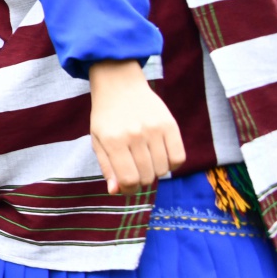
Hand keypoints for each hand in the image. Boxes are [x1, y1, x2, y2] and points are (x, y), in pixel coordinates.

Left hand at [89, 59, 185, 194]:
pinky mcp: (170, 124)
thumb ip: (107, 167)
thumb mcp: (98, 140)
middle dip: (141, 180)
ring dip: (155, 172)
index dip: (129, 189)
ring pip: (162, 169)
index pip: (128, 179)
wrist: (120, 86)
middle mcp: (134, 135)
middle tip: (136, 171)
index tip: (127, 187)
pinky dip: (172, 164)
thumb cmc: (106, 116)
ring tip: (147, 162)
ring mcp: (154, 129)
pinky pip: (179, 157)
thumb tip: (116, 191)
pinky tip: (162, 158)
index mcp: (113, 140)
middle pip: (147, 176)